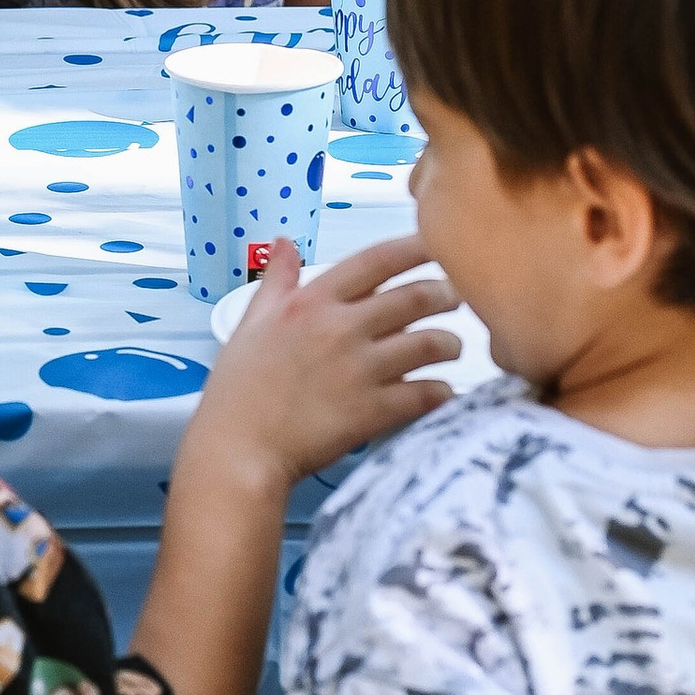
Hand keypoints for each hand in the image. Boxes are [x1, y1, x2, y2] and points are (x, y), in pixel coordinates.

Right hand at [183, 235, 454, 497]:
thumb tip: (285, 243)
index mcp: (311, 303)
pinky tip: (445, 391)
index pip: (376, 261)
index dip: (414, 247)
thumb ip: (277, 281)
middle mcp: (340, 328)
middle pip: (414, 297)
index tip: (436, 243)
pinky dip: (442, 390)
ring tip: (454, 347)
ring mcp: (360, 370)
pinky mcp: (372, 411)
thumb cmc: (238, 391)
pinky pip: (425, 394)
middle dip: (446, 294)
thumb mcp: (252, 323)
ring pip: (429, 343)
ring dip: (450, 342)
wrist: (237, 450)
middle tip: (457, 297)